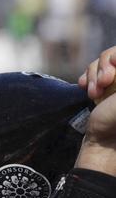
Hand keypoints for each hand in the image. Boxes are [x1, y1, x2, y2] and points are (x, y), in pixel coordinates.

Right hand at [77, 48, 115, 176]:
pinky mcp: (103, 88)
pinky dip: (86, 78)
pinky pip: (91, 72)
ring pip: (102, 61)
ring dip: (92, 75)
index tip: (114, 66)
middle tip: (103, 82)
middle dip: (104, 65)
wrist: (103, 144)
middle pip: (114, 54)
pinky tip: (84, 89)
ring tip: (92, 94)